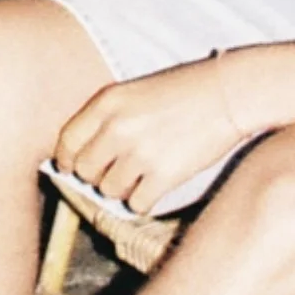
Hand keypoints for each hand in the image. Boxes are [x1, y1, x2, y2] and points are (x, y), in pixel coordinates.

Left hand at [52, 59, 251, 214]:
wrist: (227, 93)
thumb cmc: (182, 90)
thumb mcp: (134, 92)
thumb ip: (107, 118)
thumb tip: (83, 156)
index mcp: (107, 102)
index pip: (67, 142)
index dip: (67, 160)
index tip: (72, 168)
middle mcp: (118, 128)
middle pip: (85, 171)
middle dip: (96, 176)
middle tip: (113, 173)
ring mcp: (140, 153)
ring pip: (109, 191)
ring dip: (121, 189)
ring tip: (139, 177)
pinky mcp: (164, 175)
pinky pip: (136, 204)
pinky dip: (142, 201)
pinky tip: (154, 188)